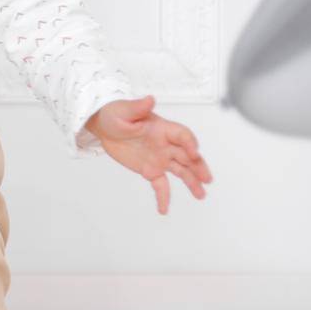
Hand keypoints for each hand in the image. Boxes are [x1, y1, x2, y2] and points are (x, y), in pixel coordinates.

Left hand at [87, 96, 213, 213]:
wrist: (103, 128)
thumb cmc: (115, 114)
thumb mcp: (123, 110)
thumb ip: (137, 107)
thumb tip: (149, 99)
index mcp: (162, 129)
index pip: (182, 135)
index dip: (190, 143)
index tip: (194, 153)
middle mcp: (166, 144)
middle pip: (187, 156)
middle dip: (198, 167)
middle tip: (207, 179)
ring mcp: (160, 158)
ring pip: (181, 171)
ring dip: (191, 182)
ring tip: (201, 195)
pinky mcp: (150, 170)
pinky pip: (160, 185)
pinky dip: (163, 197)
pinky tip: (164, 210)